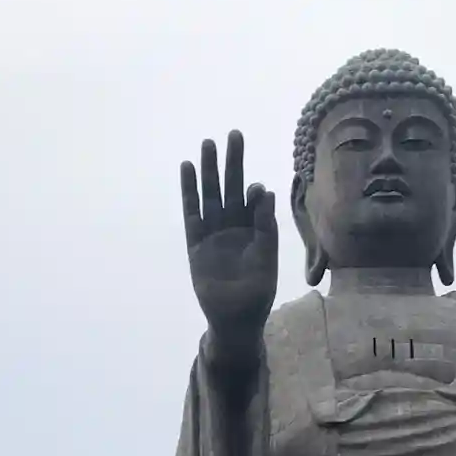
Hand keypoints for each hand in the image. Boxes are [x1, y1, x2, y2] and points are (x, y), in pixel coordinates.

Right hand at [180, 131, 277, 346]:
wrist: (236, 320)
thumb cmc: (257, 295)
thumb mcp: (267, 260)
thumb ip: (266, 228)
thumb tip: (266, 193)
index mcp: (254, 229)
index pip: (254, 201)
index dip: (254, 192)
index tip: (255, 189)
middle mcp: (233, 226)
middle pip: (232, 187)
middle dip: (232, 162)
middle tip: (234, 134)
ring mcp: (214, 233)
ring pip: (211, 194)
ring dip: (209, 171)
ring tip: (207, 144)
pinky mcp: (196, 243)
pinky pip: (192, 213)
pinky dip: (189, 192)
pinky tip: (187, 169)